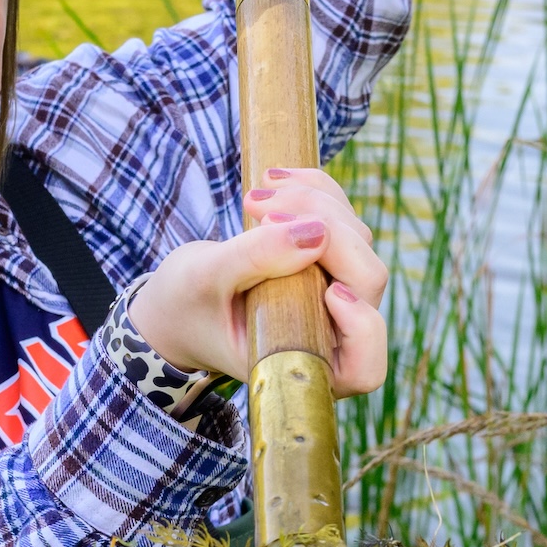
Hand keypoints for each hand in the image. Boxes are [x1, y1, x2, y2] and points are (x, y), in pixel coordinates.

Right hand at [126, 166, 386, 396]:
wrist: (179, 296)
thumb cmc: (186, 305)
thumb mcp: (206, 281)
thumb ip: (256, 259)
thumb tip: (317, 233)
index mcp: (305, 364)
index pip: (364, 366)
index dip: (363, 326)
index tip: (330, 293)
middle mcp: (332, 333)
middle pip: (367, 280)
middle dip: (327, 232)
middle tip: (263, 211)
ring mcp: (338, 293)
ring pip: (357, 239)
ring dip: (314, 203)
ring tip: (256, 195)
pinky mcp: (330, 259)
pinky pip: (342, 217)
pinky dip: (315, 191)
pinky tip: (276, 180)